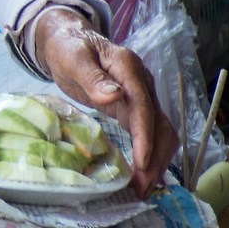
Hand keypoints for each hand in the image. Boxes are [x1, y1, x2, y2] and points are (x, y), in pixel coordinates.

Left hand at [27, 5, 172, 193]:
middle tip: (141, 186)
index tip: (141, 163)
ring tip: (142, 187)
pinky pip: (149, 133)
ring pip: (160, 132)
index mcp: (129, 68)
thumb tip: (114, 97)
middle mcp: (142, 83)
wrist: (68, 39)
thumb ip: (93, 77)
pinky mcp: (134, 108)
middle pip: (160, 124)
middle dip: (155, 157)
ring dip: (156, 160)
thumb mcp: (73, 58)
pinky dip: (150, 154)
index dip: (145, 137)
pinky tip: (142, 173)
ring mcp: (141, 96)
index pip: (144, 107)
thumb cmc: (68, 47)